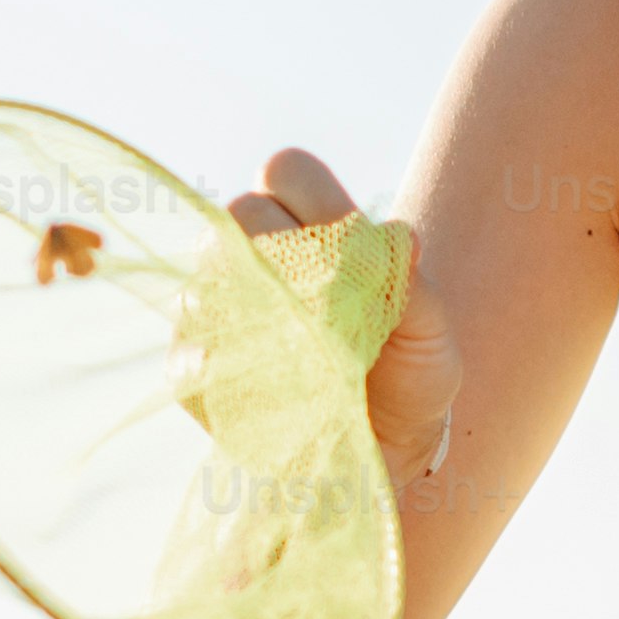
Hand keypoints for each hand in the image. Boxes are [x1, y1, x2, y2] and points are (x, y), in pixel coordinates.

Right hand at [222, 148, 455, 495]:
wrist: (387, 448)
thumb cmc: (411, 374)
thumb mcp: (429, 333)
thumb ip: (415, 286)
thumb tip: (401, 239)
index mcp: (312, 226)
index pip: (285, 171)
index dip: (310, 198)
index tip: (346, 248)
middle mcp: (255, 254)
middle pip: (240, 214)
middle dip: (285, 256)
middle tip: (329, 310)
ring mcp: (217, 306)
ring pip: (208, 278)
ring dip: (262, 317)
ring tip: (311, 359)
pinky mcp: (193, 364)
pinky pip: (189, 351)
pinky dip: (232, 369)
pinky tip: (275, 390)